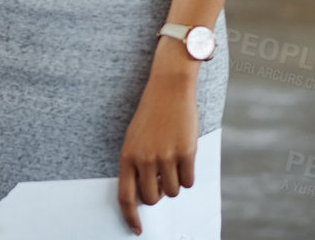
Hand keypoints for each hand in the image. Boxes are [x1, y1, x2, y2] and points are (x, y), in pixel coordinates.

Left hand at [117, 62, 199, 233]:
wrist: (168, 90)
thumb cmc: (151, 117)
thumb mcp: (134, 139)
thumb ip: (137, 166)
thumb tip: (149, 195)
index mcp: (126, 156)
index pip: (125, 196)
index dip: (130, 217)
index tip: (136, 230)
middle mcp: (144, 159)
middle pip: (153, 198)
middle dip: (159, 194)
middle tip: (162, 177)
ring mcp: (165, 157)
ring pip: (173, 192)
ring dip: (175, 182)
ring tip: (172, 159)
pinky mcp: (185, 153)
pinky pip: (189, 182)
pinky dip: (188, 175)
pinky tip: (184, 156)